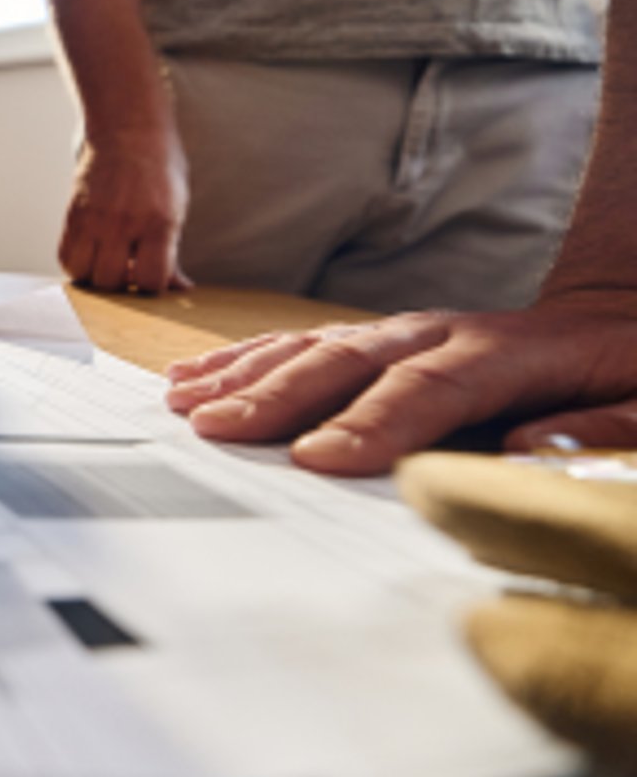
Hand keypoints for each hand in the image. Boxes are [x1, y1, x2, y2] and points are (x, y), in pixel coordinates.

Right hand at [59, 127, 191, 293]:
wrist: (127, 126)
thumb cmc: (159, 165)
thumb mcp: (177, 205)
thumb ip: (172, 249)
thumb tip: (179, 286)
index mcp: (159, 221)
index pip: (150, 279)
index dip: (151, 285)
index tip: (151, 274)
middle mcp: (124, 222)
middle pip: (112, 281)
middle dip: (121, 283)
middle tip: (127, 267)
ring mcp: (94, 218)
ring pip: (84, 274)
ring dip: (95, 274)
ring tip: (106, 260)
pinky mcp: (73, 213)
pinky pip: (65, 256)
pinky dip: (76, 263)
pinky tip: (90, 251)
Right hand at [165, 291, 636, 475]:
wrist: (622, 315)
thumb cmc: (633, 372)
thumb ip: (604, 430)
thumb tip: (533, 449)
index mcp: (506, 355)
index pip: (427, 390)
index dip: (370, 425)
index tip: (317, 461)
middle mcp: (440, 333)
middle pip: (346, 362)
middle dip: (276, 396)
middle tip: (217, 429)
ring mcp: (402, 330)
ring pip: (311, 347)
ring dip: (244, 375)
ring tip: (185, 403)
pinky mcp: (378, 338)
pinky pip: (301, 342)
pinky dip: (244, 358)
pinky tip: (195, 375)